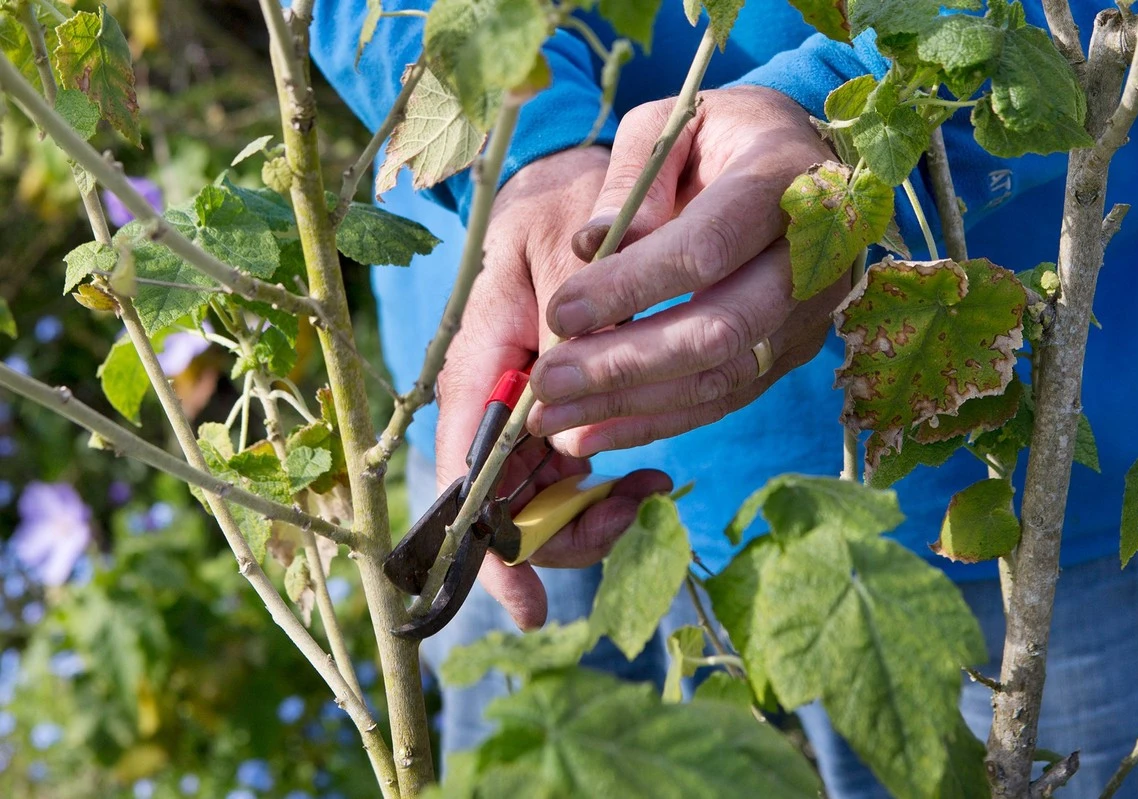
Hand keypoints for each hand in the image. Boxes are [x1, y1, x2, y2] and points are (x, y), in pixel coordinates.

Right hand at [434, 145, 671, 630]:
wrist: (586, 182)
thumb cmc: (560, 204)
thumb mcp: (550, 246)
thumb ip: (553, 326)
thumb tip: (556, 423)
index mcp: (483, 362)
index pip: (471, 467)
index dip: (493, 544)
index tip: (527, 602)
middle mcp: (502, 398)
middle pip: (511, 500)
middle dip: (565, 533)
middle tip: (634, 512)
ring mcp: (536, 408)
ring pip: (550, 495)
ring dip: (595, 514)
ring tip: (648, 490)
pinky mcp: (573, 406)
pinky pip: (581, 469)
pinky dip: (612, 486)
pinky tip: (646, 475)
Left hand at [526, 86, 847, 454]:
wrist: (804, 159)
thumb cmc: (725, 135)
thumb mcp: (674, 123)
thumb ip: (633, 176)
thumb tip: (591, 247)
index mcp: (782, 180)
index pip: (706, 249)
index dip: (631, 287)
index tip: (562, 312)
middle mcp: (812, 257)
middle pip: (720, 329)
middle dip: (625, 364)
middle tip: (547, 385)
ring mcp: (809, 313)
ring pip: (721, 377)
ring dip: (631, 406)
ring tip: (553, 420)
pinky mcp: (792, 351)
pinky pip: (724, 398)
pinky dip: (656, 422)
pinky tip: (594, 433)